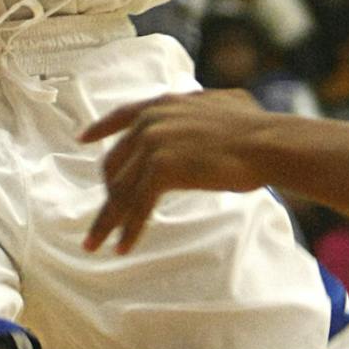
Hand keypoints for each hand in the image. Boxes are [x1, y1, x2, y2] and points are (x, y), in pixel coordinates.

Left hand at [80, 89, 273, 250]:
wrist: (266, 143)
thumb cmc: (256, 128)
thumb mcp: (220, 102)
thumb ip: (199, 104)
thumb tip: (202, 105)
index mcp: (163, 104)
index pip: (121, 116)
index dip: (99, 128)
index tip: (81, 139)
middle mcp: (151, 122)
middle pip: (114, 164)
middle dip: (106, 194)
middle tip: (102, 218)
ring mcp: (153, 144)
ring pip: (120, 190)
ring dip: (109, 220)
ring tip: (98, 242)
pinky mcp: (161, 170)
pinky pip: (137, 206)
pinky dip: (129, 230)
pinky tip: (123, 246)